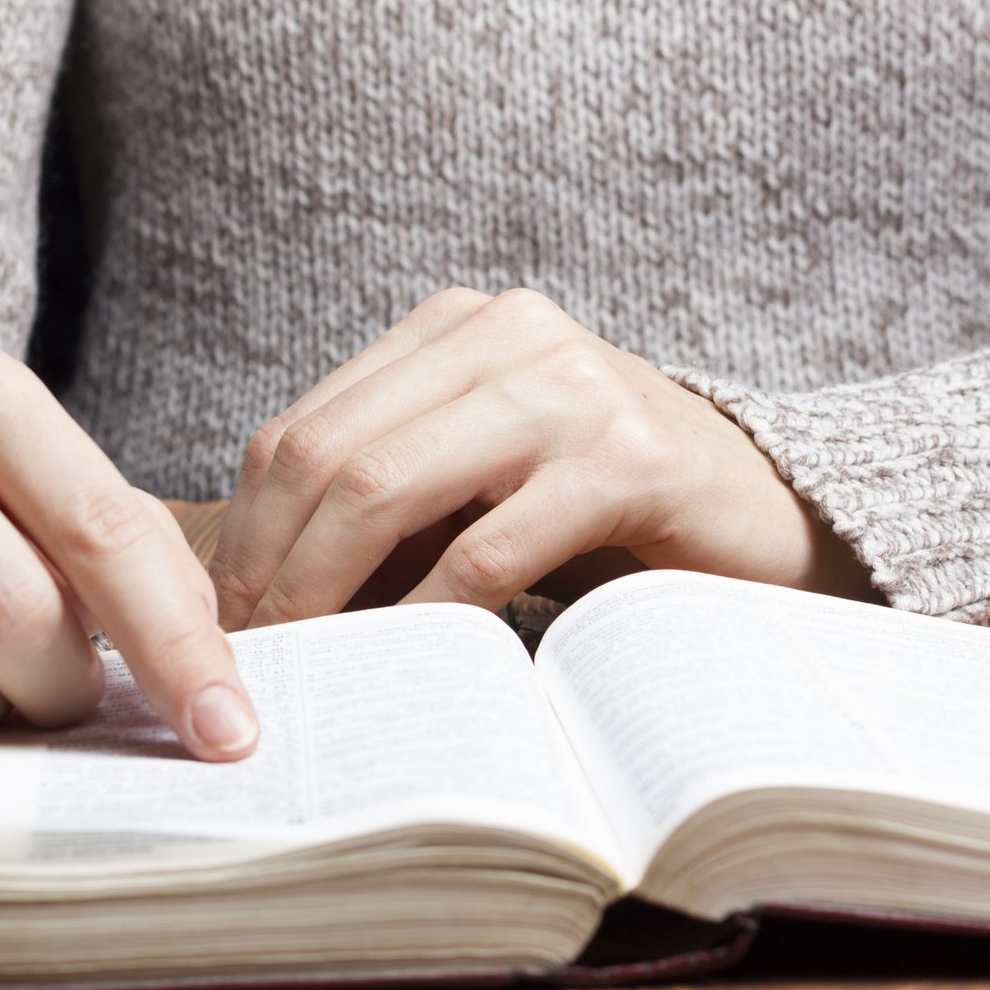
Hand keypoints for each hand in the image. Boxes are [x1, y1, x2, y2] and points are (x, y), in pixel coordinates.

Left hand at [210, 288, 875, 630]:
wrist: (767, 517)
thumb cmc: (607, 513)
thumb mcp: (485, 479)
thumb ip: (393, 494)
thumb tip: (258, 584)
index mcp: (458, 325)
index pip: (307, 427)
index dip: (247, 531)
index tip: (222, 619)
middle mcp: (508, 333)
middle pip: (332, 456)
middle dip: (272, 569)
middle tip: (249, 657)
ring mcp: (571, 388)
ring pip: (389, 489)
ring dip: (327, 594)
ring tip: (307, 663)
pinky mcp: (628, 459)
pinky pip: (486, 550)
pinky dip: (426, 616)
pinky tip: (406, 663)